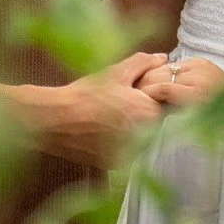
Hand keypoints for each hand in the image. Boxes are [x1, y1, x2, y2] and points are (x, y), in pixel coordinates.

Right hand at [13, 52, 167, 168]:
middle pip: (156, 125)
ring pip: (142, 140)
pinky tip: (103, 132)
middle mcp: (145, 137)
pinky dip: (120, 143)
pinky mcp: (116, 165)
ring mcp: (130, 154)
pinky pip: (127, 153)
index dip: (156, 97)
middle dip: (146, 114)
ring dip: (134, 130)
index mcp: (149, 113)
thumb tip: (163, 58)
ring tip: (111, 118)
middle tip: (123, 105)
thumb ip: (143, 63)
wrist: (55, 120)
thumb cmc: (86, 94)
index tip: (142, 94)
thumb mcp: (116, 73)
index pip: (168, 106)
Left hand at [134, 58, 223, 152]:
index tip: (137, 94)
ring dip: (144, 93)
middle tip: (131, 102)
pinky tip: (146, 109)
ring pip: (158, 78)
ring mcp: (198, 78)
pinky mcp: (197, 93)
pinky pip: (164, 89)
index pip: (163, 67)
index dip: (148, 80)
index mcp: (201, 64)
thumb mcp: (209, 92)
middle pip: (157, 70)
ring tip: (135, 108)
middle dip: (142, 86)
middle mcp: (199, 67)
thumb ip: (188, 88)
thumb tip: (160, 92)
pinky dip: (151, 97)